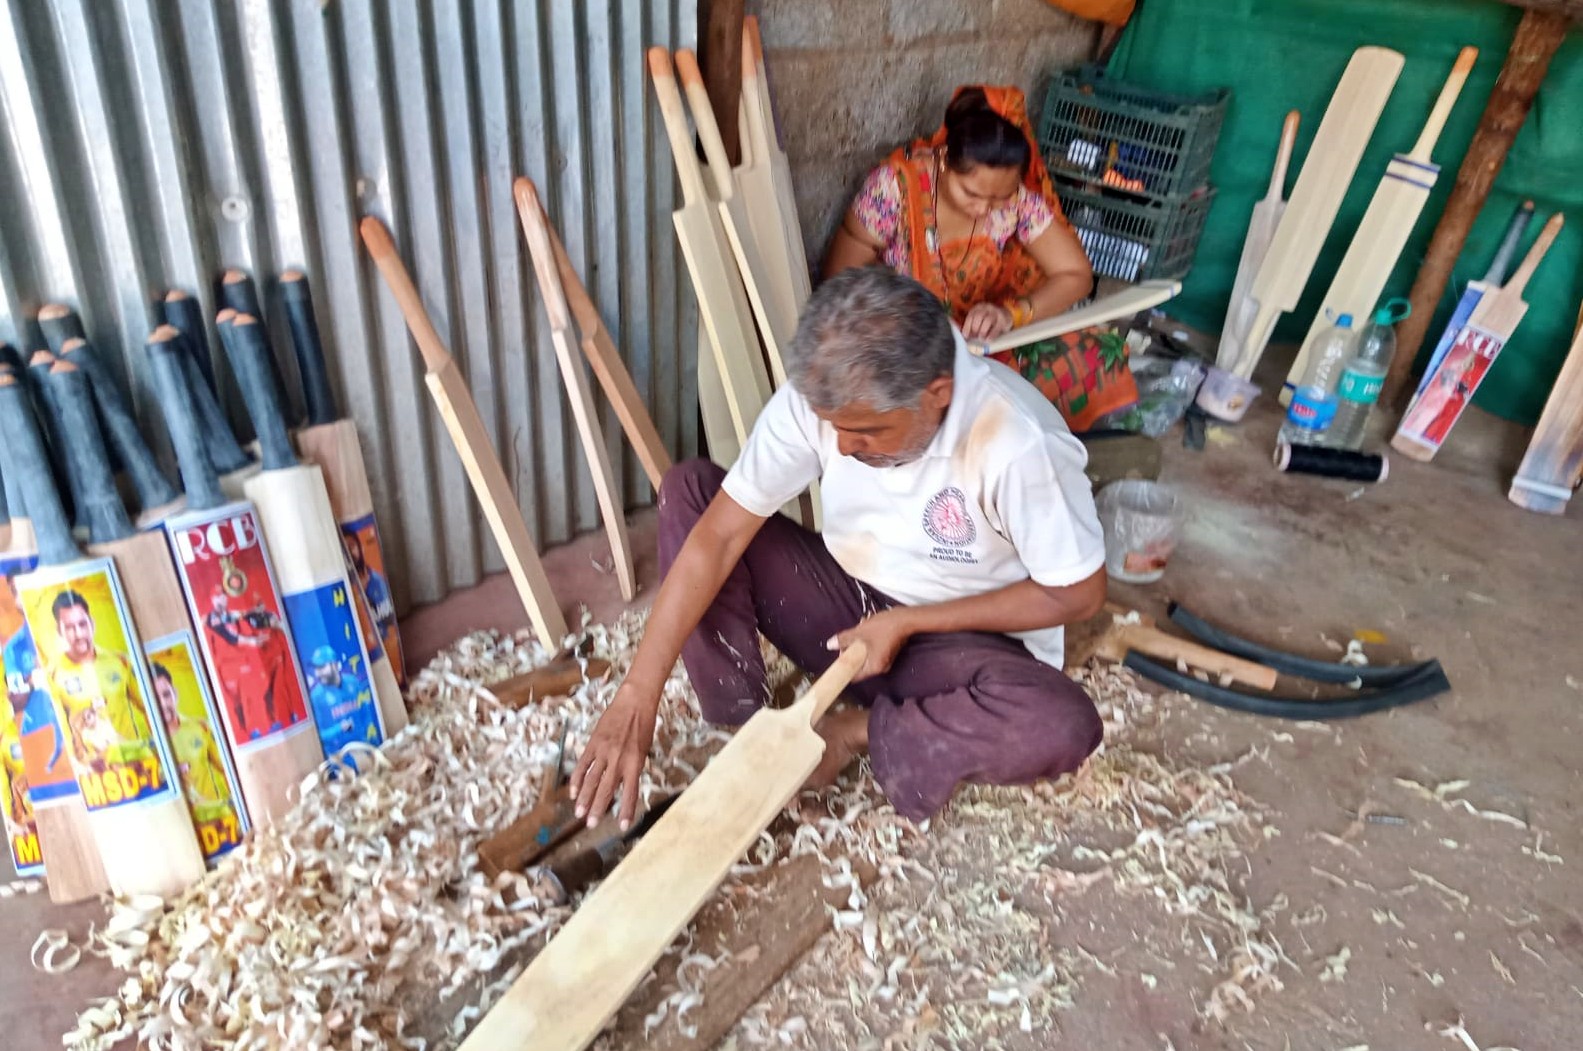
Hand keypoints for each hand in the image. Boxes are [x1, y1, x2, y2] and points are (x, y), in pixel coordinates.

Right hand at [570, 682, 658, 830]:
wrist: (634, 702)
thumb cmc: (643, 726)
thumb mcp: (644, 750)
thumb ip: (632, 768)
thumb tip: (621, 786)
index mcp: (635, 763)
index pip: (630, 792)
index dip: (625, 810)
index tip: (622, 826)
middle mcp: (619, 759)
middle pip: (606, 789)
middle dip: (598, 809)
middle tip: (591, 824)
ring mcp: (604, 751)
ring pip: (591, 780)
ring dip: (584, 798)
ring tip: (579, 813)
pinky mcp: (593, 743)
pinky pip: (583, 765)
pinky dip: (577, 779)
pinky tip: (574, 791)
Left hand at [827, 609, 914, 679]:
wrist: (904, 618)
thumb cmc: (883, 628)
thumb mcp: (859, 633)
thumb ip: (843, 640)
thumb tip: (830, 645)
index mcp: (873, 668)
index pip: (854, 675)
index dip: (844, 667)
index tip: (839, 655)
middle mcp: (881, 667)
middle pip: (859, 664)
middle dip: (851, 650)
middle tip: (848, 638)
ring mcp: (885, 660)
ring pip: (865, 654)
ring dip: (859, 643)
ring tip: (858, 629)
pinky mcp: (888, 651)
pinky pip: (873, 650)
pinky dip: (867, 641)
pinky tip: (866, 627)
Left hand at [962, 303, 1012, 340]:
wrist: (1006, 315)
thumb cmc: (989, 321)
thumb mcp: (980, 320)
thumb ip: (973, 326)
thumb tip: (966, 337)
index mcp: (979, 307)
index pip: (971, 316)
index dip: (967, 327)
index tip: (966, 336)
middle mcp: (987, 308)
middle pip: (979, 316)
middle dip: (975, 328)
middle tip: (974, 337)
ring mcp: (996, 312)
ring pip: (988, 320)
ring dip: (983, 331)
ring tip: (981, 339)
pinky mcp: (1003, 319)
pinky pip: (997, 327)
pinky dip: (991, 335)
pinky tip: (988, 340)